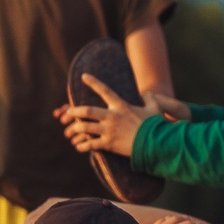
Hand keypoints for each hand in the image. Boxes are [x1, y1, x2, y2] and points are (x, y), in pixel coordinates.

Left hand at [60, 73, 183, 157]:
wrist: (156, 143)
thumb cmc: (155, 125)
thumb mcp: (155, 108)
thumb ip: (150, 99)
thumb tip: (147, 94)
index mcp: (121, 106)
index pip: (104, 90)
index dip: (93, 82)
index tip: (83, 76)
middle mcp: (112, 116)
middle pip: (87, 111)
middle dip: (74, 111)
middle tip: (67, 113)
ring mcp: (109, 130)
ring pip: (85, 127)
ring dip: (75, 129)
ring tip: (69, 132)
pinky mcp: (109, 144)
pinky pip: (90, 144)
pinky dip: (82, 145)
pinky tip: (78, 146)